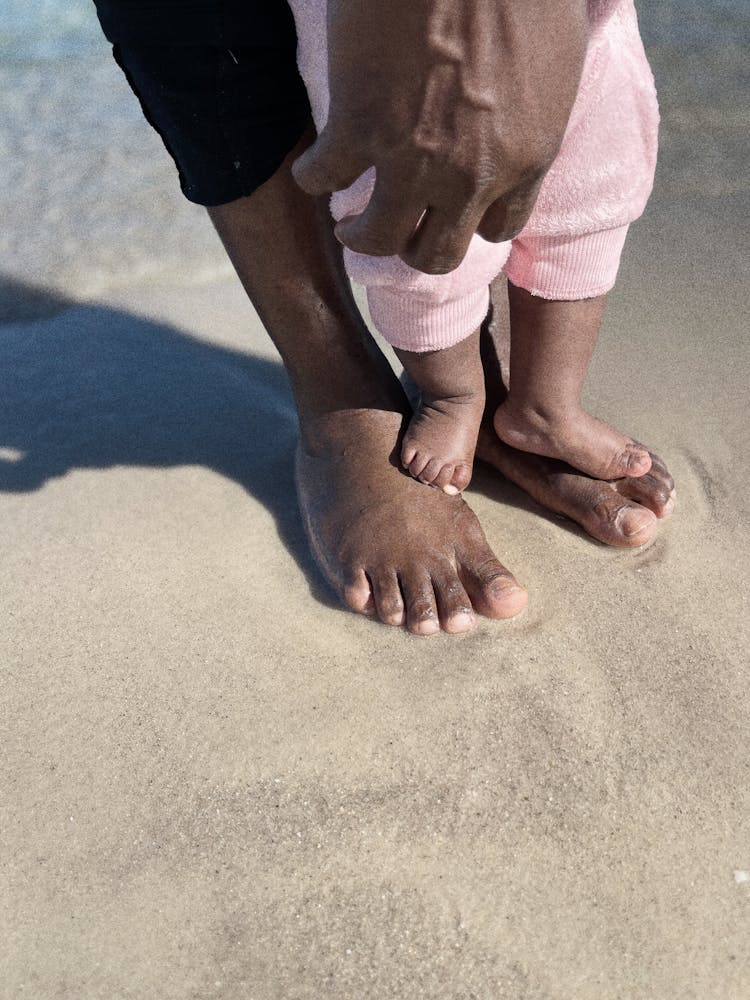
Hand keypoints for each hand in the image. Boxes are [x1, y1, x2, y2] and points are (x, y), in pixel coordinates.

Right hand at [293, 0, 587, 273]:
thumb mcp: (557, 59)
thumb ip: (537, 110)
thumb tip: (521, 121)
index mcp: (527, 157)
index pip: (500, 229)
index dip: (471, 223)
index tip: (452, 209)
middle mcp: (472, 175)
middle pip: (437, 253)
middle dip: (414, 247)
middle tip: (395, 231)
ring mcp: (413, 160)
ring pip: (378, 240)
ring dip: (359, 236)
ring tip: (347, 224)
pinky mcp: (360, 130)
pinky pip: (325, 181)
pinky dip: (314, 178)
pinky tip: (313, 169)